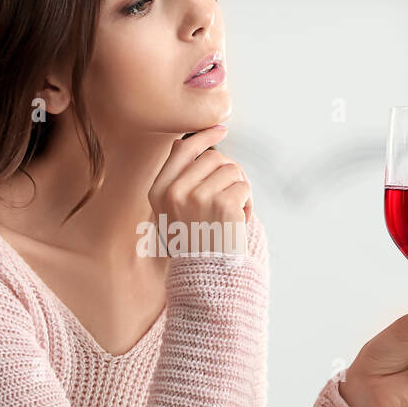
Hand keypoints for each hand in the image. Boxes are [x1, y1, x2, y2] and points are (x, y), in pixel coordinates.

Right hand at [150, 126, 252, 252]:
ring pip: (232, 170)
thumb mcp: (170, 211)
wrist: (206, 275)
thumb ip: (174, 179)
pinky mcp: (222, 206)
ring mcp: (198, 198)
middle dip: (229, 172)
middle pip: (213, 158)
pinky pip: (244, 187)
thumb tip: (180, 142)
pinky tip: (239, 221)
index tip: (220, 131)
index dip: (203, 137)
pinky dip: (247, 203)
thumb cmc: (194, 242)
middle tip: (232, 195)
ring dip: (240, 188)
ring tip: (233, 212)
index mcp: (159, 192)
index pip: (182, 150)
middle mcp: (175, 193)